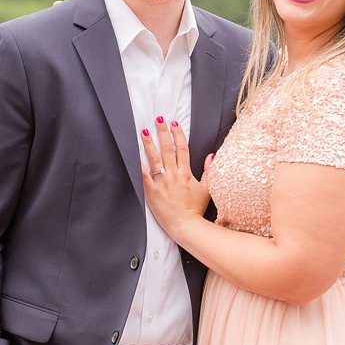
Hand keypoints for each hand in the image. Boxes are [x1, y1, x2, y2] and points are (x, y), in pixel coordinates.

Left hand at [138, 116, 211, 238]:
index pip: (182, 149)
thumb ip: (209, 171)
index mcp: (186, 173)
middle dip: (163, 132)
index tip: (174, 124)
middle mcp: (174, 174)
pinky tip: (132, 154)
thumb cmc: (195, 208)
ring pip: (155, 158)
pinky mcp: (152, 191)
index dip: (178, 135)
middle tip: (158, 119)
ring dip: (149, 143)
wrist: (186, 225)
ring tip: (144, 131)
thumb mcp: (207, 188)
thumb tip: (211, 155)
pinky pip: (143, 175)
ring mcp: (162, 182)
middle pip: (168, 149)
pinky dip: (138, 164)